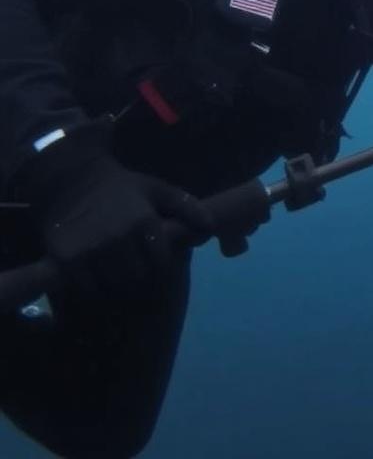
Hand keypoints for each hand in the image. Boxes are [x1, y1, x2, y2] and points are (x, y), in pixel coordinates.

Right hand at [15, 126, 213, 300]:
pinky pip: (87, 287)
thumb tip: (211, 228)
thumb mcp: (158, 190)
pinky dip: (93, 285)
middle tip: (134, 267)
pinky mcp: (67, 258)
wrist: (74, 179)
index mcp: (145, 221)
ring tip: (116, 271)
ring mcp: (91, 249)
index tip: (154, 260)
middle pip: (138, 277)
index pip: (162, 262)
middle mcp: (119, 237)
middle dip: (139, 275)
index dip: (160, 264)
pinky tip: (95, 273)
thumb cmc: (122, 187)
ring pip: (113, 285)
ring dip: (117, 283)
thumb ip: (187, 207)